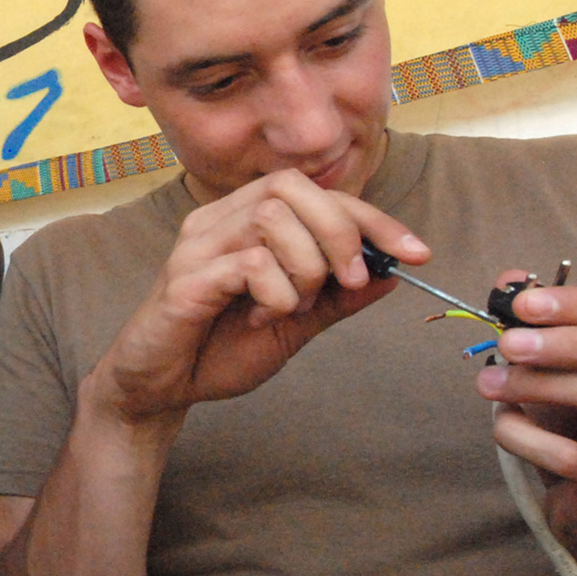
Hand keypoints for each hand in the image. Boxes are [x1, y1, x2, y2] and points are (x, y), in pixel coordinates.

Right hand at [92, 169, 426, 421]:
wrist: (160, 387)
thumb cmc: (219, 348)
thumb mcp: (295, 322)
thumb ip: (337, 297)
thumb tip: (392, 273)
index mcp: (244, 220)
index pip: (317, 193)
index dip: (372, 218)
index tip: (416, 254)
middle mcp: (218, 220)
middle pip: (291, 188)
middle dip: (338, 233)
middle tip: (345, 283)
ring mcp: (198, 245)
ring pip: (272, 220)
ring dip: (304, 267)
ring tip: (292, 306)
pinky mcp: (185, 278)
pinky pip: (250, 265)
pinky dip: (277, 294)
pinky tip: (263, 317)